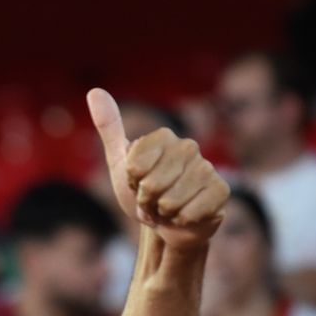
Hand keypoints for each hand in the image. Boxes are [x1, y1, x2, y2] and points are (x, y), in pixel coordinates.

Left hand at [88, 87, 228, 249]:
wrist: (166, 224)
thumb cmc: (142, 192)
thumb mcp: (120, 162)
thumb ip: (109, 128)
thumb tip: (94, 91)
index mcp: (164, 136)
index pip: (134, 167)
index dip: (132, 183)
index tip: (137, 182)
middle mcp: (189, 147)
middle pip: (151, 186)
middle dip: (145, 201)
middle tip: (152, 200)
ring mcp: (207, 168)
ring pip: (170, 202)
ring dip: (162, 214)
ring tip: (167, 209)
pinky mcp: (221, 191)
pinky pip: (190, 213)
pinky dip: (181, 221)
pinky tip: (184, 216)